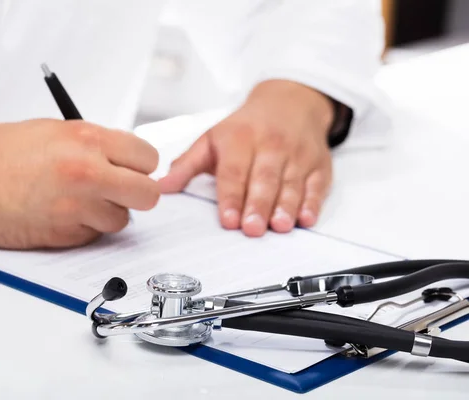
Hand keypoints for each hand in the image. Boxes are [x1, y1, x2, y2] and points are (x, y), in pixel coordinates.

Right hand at [0, 119, 159, 248]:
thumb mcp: (54, 131)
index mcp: (87, 140)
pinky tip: (61, 214)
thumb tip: (124, 160)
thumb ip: (94, 145)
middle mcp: (88, 173)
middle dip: (138, 193)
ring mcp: (77, 208)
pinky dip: (85, 228)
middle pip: (148, 194)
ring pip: (122, 220)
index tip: (133, 169)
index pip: (148, 158)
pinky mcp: (64, 235)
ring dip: (108, 213)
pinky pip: (94, 236)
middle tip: (120, 190)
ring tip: (81, 202)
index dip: (141, 165)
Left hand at [159, 80, 334, 236]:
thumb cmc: (245, 127)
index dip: (231, 197)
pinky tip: (306, 219)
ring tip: (280, 226)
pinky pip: (317, 185)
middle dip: (258, 206)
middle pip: (264, 180)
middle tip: (252, 230)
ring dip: (286, 207)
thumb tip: (161, 188)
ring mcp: (297, 155)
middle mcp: (271, 145)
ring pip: (291, 184)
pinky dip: (313, 203)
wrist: (289, 102)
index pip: (234, 172)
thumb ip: (186, 165)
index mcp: (240, 139)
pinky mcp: (318, 165)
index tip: (228, 220)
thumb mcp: (212, 139)